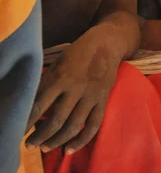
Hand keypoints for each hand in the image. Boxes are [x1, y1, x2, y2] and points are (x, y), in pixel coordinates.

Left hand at [26, 28, 120, 154]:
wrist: (107, 43)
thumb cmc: (78, 52)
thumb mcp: (59, 62)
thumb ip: (47, 82)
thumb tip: (34, 105)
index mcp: (61, 76)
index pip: (40, 104)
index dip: (29, 121)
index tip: (21, 132)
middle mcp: (76, 88)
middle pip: (56, 120)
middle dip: (41, 137)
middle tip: (31, 144)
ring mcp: (91, 95)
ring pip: (74, 126)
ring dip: (57, 141)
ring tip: (46, 148)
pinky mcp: (103, 99)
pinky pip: (93, 125)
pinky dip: (81, 140)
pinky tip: (69, 149)